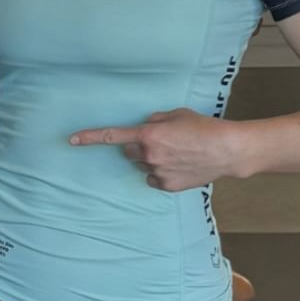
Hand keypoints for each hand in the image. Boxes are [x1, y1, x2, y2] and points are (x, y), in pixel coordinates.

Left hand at [68, 109, 244, 192]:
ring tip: (178, 154)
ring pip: (142, 166)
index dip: (90, 138)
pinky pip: (153, 179)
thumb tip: (145, 127)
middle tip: (160, 142)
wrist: (227, 150)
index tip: (72, 141)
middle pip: (128, 152)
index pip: (112, 136)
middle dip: (138, 147)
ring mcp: (157, 173)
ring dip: (152, 160)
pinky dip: (161, 173)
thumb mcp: (177, 114)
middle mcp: (149, 155)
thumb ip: (155, 120)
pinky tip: (179, 166)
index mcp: (149, 134)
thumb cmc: (204, 128)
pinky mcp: (166, 186)